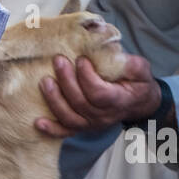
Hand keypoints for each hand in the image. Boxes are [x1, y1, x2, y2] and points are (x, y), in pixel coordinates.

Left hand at [35, 52, 160, 138]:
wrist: (139, 103)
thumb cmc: (137, 83)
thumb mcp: (140, 69)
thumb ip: (129, 62)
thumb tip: (110, 47)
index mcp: (119, 101)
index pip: (99, 94)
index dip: (87, 77)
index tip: (81, 59)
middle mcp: (104, 116)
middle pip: (80, 103)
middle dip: (66, 81)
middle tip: (58, 60)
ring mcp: (92, 124)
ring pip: (70, 117)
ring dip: (55, 100)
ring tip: (45, 81)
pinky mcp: (83, 126)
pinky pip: (66, 131)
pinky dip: (52, 129)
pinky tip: (38, 122)